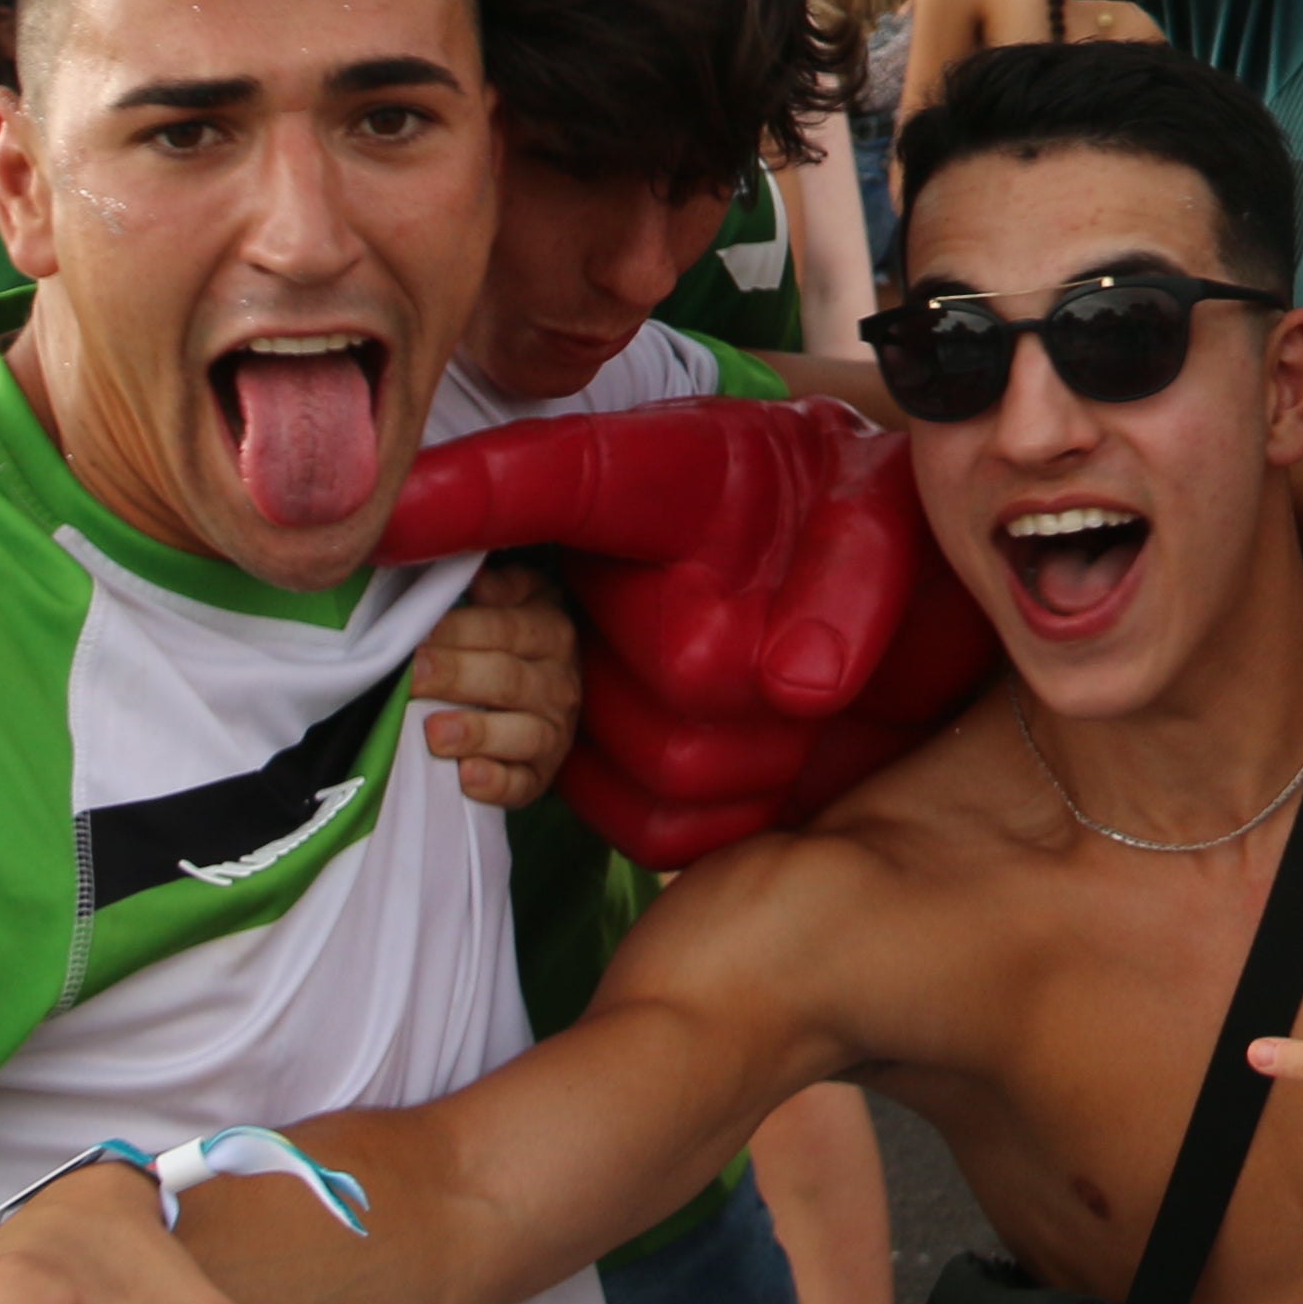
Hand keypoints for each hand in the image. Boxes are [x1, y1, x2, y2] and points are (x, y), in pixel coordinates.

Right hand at [382, 401, 1001, 866]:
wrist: (922, 616)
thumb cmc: (886, 530)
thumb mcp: (894, 516)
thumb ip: (854, 581)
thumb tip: (796, 681)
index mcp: (662, 479)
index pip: (547, 482)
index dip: (461, 499)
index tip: (380, 516)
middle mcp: (607, 577)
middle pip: (606, 661)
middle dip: (715, 670)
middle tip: (817, 649)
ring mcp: (602, 678)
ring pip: (648, 754)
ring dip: (755, 746)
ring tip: (818, 691)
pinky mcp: (624, 774)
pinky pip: (651, 824)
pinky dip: (735, 810)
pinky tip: (785, 759)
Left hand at [409, 557, 584, 811]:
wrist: (550, 701)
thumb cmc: (517, 644)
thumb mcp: (522, 601)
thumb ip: (504, 586)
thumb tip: (480, 578)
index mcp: (552, 633)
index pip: (507, 629)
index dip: (461, 630)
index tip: (417, 633)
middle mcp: (559, 684)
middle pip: (508, 680)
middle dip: (457, 677)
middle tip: (413, 676)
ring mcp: (553, 733)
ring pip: (522, 734)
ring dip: (477, 733)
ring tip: (434, 732)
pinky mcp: (540, 776)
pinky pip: (521, 784)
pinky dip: (495, 783)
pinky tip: (465, 777)